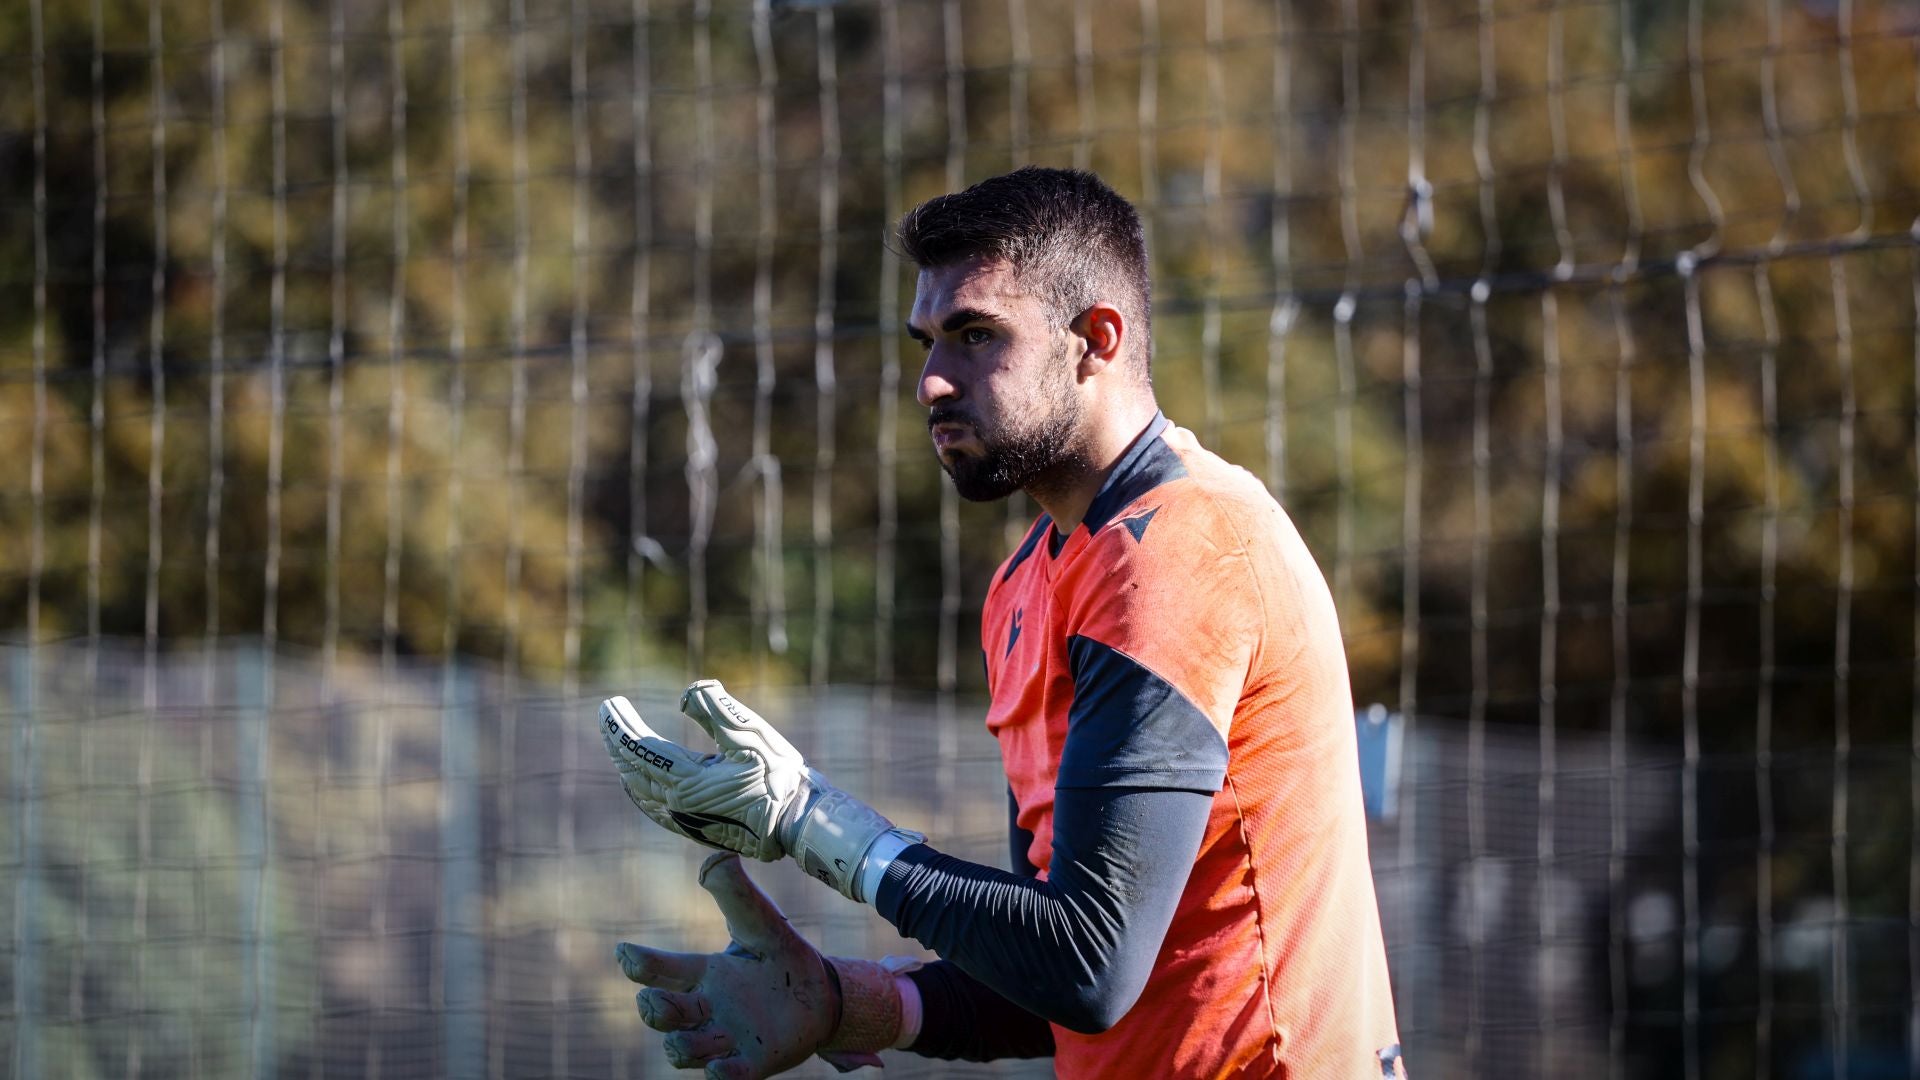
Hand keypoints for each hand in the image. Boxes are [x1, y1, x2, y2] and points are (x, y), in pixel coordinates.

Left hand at [600, 681, 921, 899]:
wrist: (798, 824)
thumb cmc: (780, 778)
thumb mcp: (753, 734)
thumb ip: (717, 709)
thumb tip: (686, 695)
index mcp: (687, 782)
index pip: (640, 748)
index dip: (621, 725)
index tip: (610, 704)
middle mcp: (677, 805)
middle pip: (632, 768)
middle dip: (616, 740)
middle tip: (608, 716)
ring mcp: (683, 821)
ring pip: (639, 789)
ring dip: (624, 763)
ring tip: (616, 743)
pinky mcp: (693, 829)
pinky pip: (652, 807)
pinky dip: (638, 787)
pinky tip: (637, 782)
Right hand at [617, 852, 899, 1076]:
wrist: (819, 994)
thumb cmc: (779, 957)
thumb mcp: (760, 923)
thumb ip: (737, 894)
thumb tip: (719, 856)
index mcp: (702, 974)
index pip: (661, 969)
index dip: (640, 962)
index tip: (625, 952)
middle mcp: (705, 1009)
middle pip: (663, 1015)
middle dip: (652, 1010)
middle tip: (653, 1000)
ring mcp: (724, 1038)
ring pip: (685, 1049)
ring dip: (681, 1046)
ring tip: (683, 1039)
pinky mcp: (751, 1062)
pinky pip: (728, 1076)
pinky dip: (721, 1074)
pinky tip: (720, 1067)